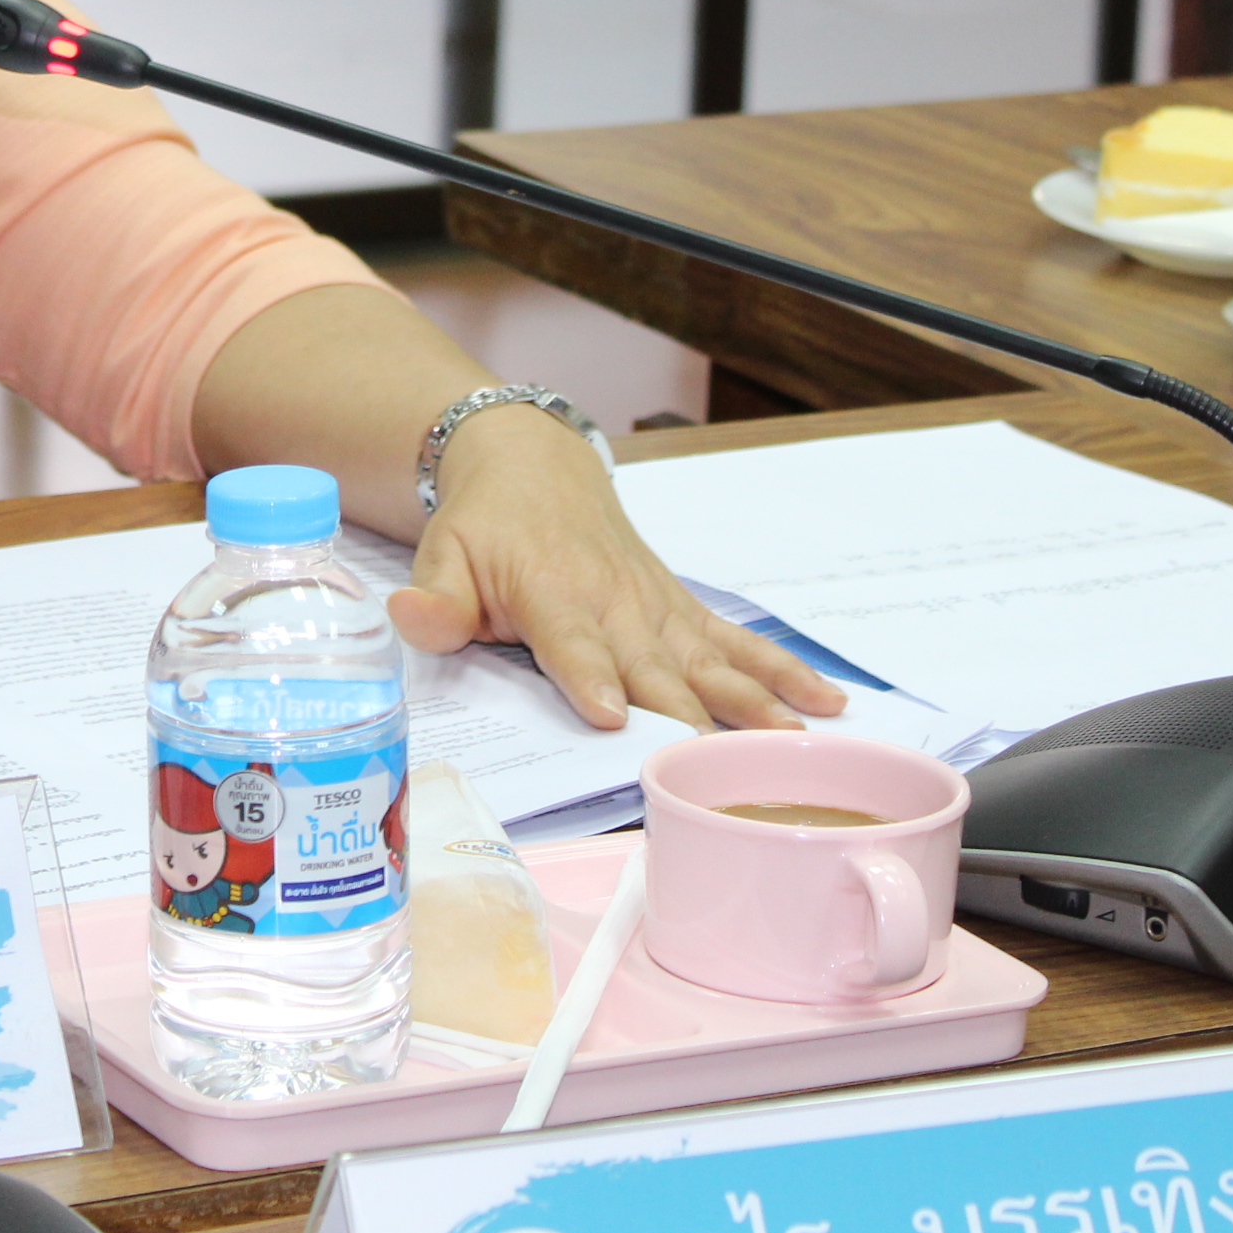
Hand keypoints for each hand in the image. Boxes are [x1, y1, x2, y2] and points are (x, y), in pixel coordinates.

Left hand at [388, 409, 843, 732]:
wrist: (532, 463)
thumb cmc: (482, 524)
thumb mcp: (441, 552)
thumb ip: (434, 598)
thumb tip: (409, 618)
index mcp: (551, 592)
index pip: (573, 643)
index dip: (591, 678)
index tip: (612, 717)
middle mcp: (615, 602)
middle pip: (655, 668)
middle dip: (688, 717)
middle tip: (723, 768)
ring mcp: (656, 608)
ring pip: (710, 661)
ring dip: (752, 701)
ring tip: (792, 741)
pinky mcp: (681, 611)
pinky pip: (736, 643)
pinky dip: (781, 671)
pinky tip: (824, 705)